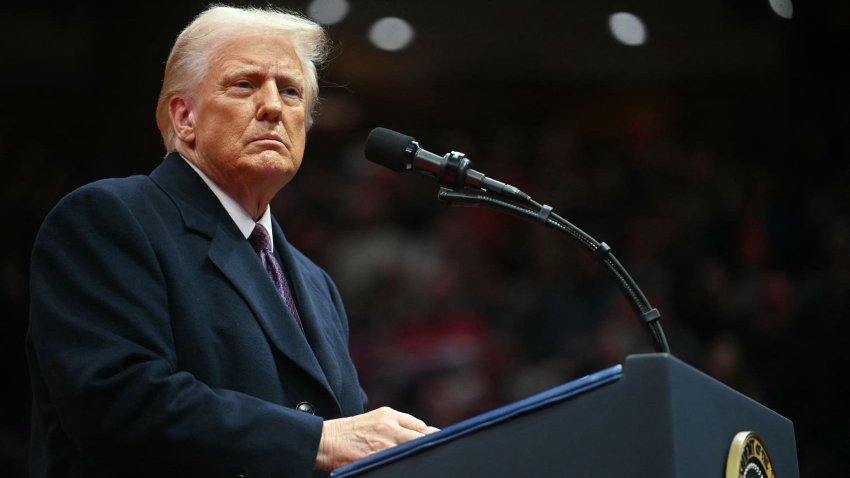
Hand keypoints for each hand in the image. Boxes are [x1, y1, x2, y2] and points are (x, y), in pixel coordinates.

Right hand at [315, 406, 439, 471]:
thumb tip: (423, 434)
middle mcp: (388, 428)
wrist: (324, 441)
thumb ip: (397, 424)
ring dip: (417, 456)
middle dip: (429, 447)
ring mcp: (383, 445)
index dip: (430, 437)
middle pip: (422, 438)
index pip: (420, 427)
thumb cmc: (349, 432)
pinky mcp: (375, 459)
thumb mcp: (374, 419)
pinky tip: (406, 467)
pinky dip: (404, 465)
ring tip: (425, 462)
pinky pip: (398, 463)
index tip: (436, 444)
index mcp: (388, 415)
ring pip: (412, 451)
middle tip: (435, 455)